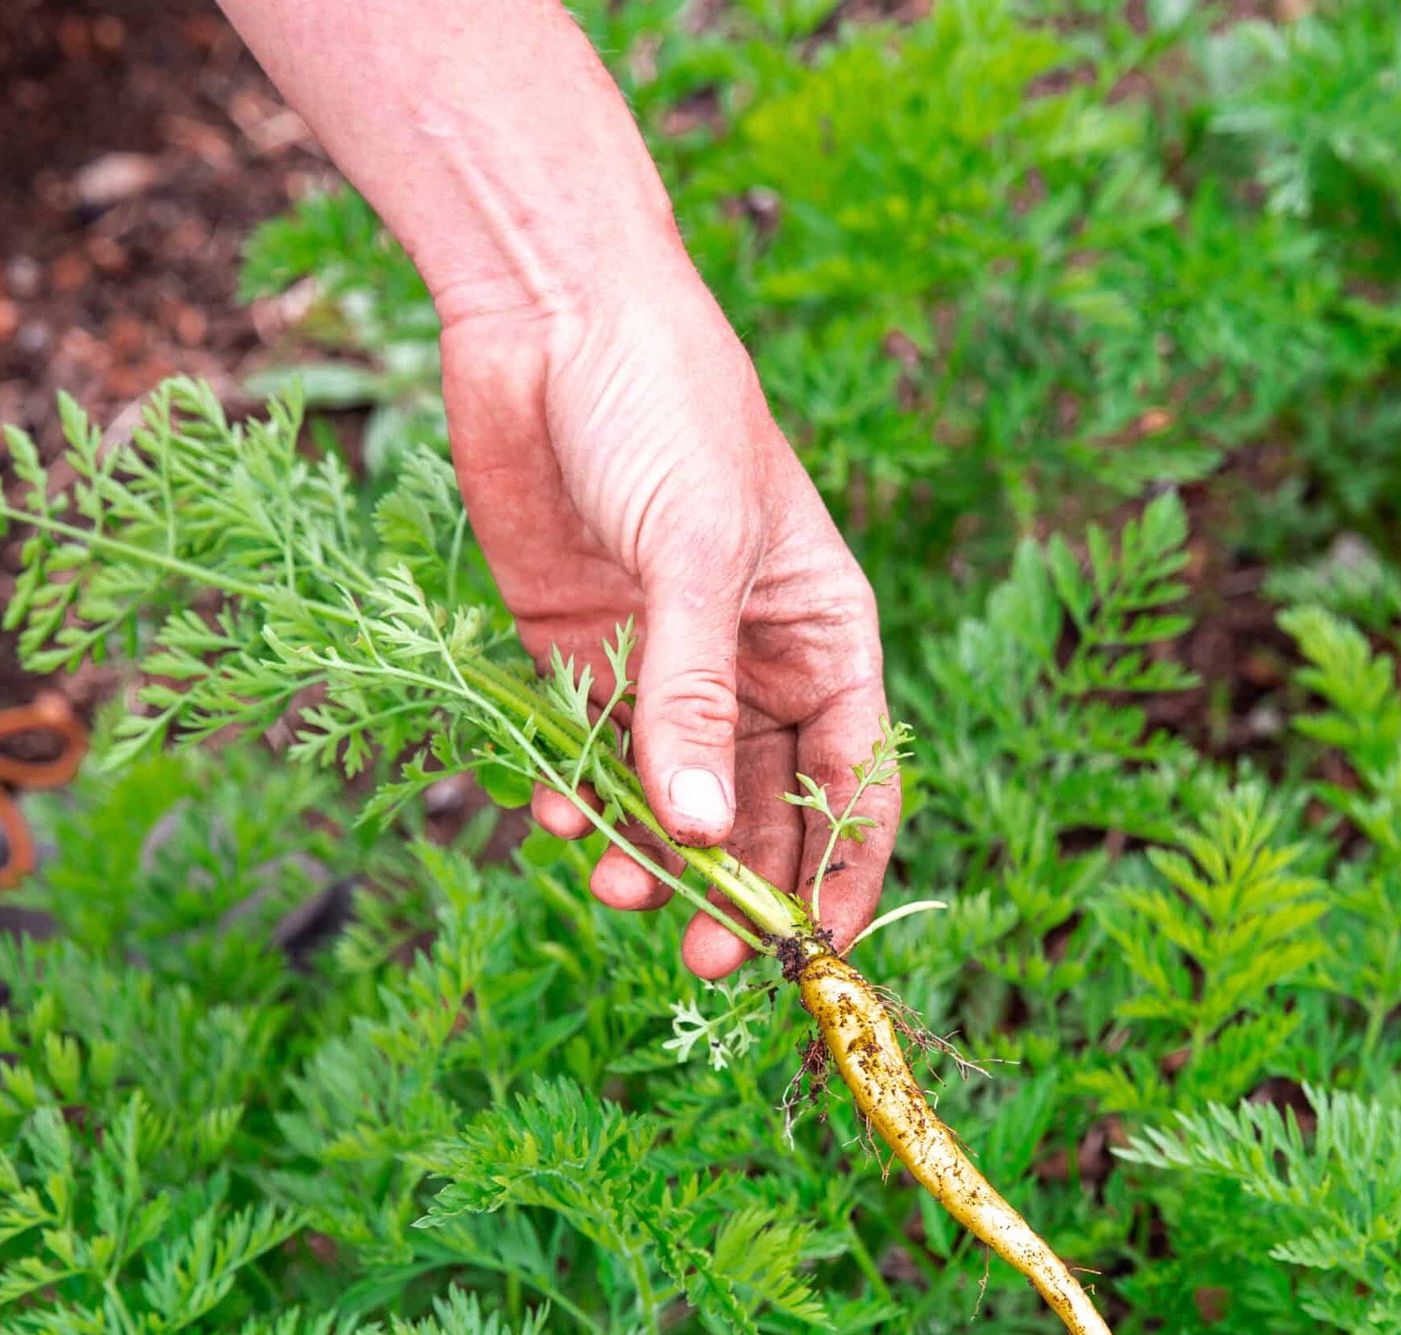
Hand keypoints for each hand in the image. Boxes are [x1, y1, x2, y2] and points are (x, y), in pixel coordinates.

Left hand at [439, 262, 898, 979]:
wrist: (545, 310)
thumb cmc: (662, 406)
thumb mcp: (694, 553)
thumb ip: (691, 699)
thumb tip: (696, 838)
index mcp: (820, 634)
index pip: (855, 779)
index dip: (842, 871)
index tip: (815, 954)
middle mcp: (746, 662)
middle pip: (756, 807)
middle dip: (733, 885)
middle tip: (703, 957)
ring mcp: (658, 662)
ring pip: (664, 796)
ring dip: (644, 854)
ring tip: (612, 891)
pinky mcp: (574, 652)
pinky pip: (582, 753)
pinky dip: (570, 793)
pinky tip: (552, 815)